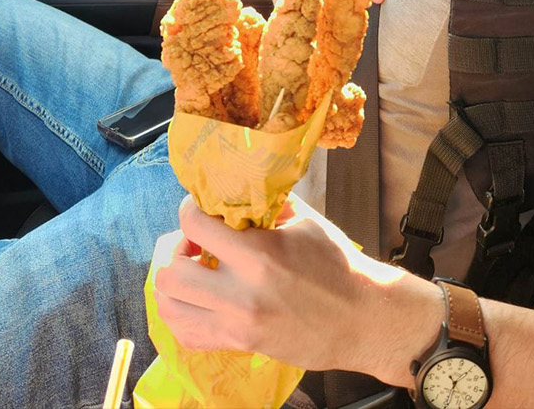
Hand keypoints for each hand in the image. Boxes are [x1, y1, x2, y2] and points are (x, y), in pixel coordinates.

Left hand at [153, 194, 372, 369]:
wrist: (364, 320)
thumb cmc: (340, 267)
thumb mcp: (306, 222)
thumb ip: (267, 205)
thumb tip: (238, 190)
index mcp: (259, 254)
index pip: (193, 225)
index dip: (190, 210)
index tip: (201, 210)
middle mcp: (241, 292)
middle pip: (172, 271)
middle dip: (179, 252)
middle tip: (197, 246)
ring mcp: (237, 324)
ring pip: (170, 306)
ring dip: (176, 285)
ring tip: (194, 273)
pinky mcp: (240, 344)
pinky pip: (187, 335)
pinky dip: (183, 316)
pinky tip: (199, 302)